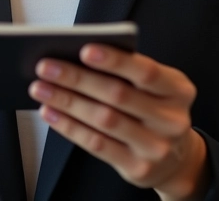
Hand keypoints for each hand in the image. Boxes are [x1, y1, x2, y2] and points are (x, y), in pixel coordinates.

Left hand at [29, 45, 208, 199]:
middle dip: (77, 78)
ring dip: (66, 101)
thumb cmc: (155, 107)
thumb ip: (128, 71)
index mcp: (178, 89)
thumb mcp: (156, 86)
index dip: (114, 61)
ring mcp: (155, 147)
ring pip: (103, 120)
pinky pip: (97, 144)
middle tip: (46, 66)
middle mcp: (171, 119)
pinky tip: (50, 112)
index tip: (83, 49)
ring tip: (40, 87)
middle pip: (118, 95)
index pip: (146, 71)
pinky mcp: (137, 168)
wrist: (177, 158)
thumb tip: (77, 56)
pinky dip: (69, 127)